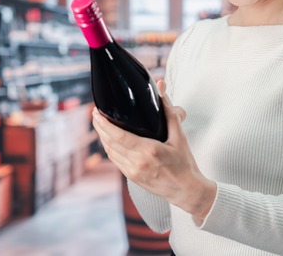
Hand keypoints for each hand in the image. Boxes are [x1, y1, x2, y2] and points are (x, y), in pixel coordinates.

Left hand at [92, 80, 216, 221]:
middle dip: (100, 128)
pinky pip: (115, 161)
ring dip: (103, 138)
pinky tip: (109, 141)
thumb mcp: (180, 137)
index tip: (97, 114)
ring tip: (100, 125)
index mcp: (150, 151)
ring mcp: (133, 172)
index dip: (105, 124)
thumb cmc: (185, 165)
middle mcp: (138, 163)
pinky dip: (110, 149)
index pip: (119, 136)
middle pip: (110, 143)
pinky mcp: (132, 178)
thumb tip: (162, 92)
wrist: (186, 191)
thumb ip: (169, 113)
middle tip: (95, 115)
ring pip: (110, 152)